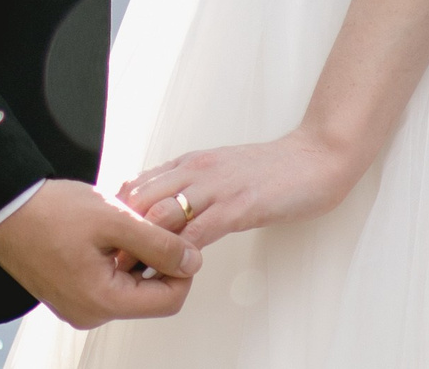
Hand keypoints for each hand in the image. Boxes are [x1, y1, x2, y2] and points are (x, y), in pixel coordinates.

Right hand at [0, 177, 201, 328]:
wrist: (3, 207)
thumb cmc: (48, 212)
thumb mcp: (115, 219)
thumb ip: (159, 243)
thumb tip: (192, 261)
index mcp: (102, 302)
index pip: (169, 300)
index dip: (184, 268)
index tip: (181, 238)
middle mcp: (90, 312)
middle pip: (150, 295)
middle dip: (158, 259)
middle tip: (150, 224)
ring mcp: (78, 304)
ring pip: (130, 285)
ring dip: (137, 255)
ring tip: (123, 224)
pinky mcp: (70, 291)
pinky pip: (108, 280)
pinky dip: (117, 256)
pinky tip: (107, 231)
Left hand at [116, 132, 358, 249]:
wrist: (315, 157)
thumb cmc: (270, 169)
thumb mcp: (220, 170)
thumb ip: (191, 185)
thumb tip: (161, 209)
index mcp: (189, 163)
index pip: (136, 186)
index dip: (119, 216)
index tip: (114, 242)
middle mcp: (196, 170)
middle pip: (140, 201)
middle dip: (124, 234)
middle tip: (115, 263)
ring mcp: (217, 187)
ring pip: (163, 216)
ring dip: (147, 247)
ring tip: (137, 272)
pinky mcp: (239, 206)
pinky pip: (199, 232)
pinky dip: (182, 253)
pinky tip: (178, 269)